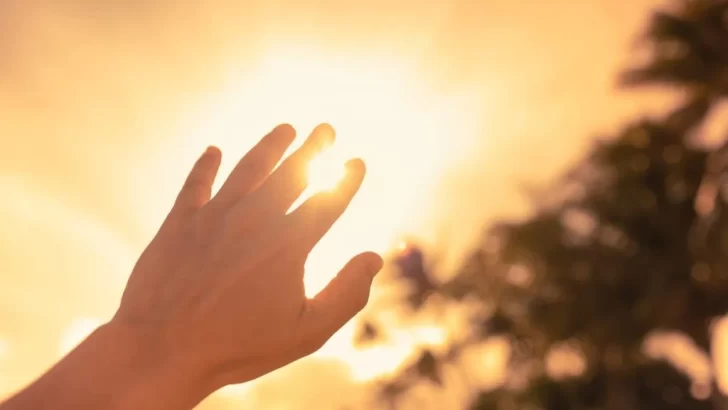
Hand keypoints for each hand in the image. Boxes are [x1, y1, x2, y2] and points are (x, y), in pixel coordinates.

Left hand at [113, 123, 382, 391]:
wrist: (162, 349)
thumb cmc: (238, 346)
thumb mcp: (306, 332)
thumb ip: (346, 294)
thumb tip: (375, 258)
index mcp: (288, 244)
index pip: (327, 201)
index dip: (346, 179)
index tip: (357, 161)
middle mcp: (254, 219)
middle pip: (291, 172)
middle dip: (313, 148)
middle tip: (326, 129)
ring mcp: (214, 217)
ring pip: (248, 168)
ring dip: (270, 145)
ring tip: (286, 129)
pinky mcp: (179, 223)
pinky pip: (196, 184)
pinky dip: (205, 165)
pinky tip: (213, 151)